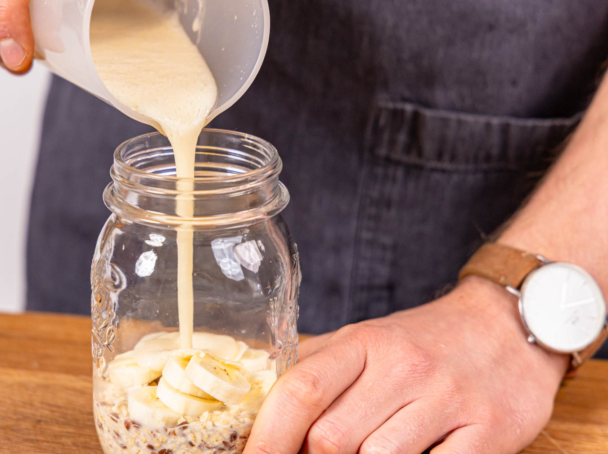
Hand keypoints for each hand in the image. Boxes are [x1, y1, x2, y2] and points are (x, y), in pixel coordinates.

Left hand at [247, 276, 568, 453]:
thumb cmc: (422, 342)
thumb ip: (315, 369)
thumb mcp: (364, 341)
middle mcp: (403, 367)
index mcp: (363, 343)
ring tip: (369, 453)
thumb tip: (256, 406)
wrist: (508, 324)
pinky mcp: (488, 430)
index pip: (301, 390)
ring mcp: (447, 399)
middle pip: (332, 438)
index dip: (267, 436)